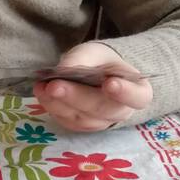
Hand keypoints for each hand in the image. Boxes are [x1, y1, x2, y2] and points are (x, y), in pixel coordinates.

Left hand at [34, 42, 152, 131]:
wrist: (95, 75)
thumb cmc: (101, 63)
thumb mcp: (94, 52)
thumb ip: (83, 59)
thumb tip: (64, 69)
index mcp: (137, 91)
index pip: (138, 96)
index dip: (125, 92)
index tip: (109, 83)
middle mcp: (122, 111)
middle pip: (102, 109)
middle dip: (77, 97)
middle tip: (55, 86)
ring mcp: (102, 122)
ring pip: (82, 118)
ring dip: (60, 104)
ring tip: (42, 87)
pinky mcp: (82, 126)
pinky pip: (68, 122)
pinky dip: (53, 108)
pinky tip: (42, 94)